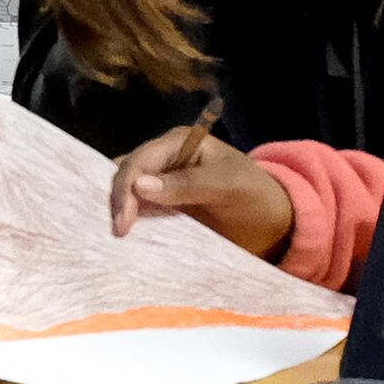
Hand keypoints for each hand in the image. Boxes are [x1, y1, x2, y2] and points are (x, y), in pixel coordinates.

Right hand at [112, 123, 296, 258]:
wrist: (274, 224)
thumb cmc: (257, 196)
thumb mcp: (230, 186)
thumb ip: (189, 184)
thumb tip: (139, 185)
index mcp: (179, 143)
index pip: (140, 161)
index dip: (125, 188)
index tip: (122, 223)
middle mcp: (164, 159)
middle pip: (125, 175)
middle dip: (115, 201)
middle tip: (114, 235)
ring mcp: (161, 184)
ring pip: (126, 194)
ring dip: (116, 212)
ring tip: (109, 239)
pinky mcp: (162, 208)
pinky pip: (138, 213)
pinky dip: (129, 223)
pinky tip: (122, 241)